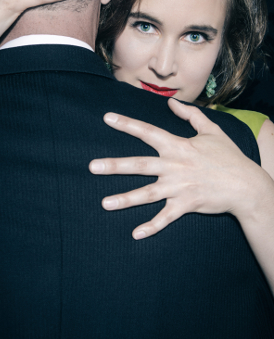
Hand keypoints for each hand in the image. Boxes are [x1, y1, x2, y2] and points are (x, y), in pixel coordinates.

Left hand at [89, 98, 259, 238]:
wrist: (246, 185)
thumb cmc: (229, 156)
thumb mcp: (212, 130)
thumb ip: (191, 115)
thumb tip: (172, 103)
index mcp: (178, 146)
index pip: (147, 132)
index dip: (127, 124)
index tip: (107, 118)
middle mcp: (174, 166)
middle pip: (139, 165)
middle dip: (114, 166)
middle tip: (92, 167)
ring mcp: (179, 187)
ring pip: (146, 194)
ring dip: (125, 199)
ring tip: (104, 203)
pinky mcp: (186, 205)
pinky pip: (165, 218)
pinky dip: (152, 227)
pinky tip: (136, 234)